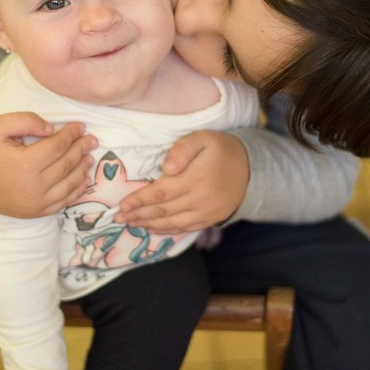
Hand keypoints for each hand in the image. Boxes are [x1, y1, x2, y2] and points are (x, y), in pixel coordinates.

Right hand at [0, 114, 95, 217]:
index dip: (72, 134)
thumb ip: (27, 120)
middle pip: (66, 165)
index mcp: (24, 164)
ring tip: (89, 157)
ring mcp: (34, 203)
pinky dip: (76, 191)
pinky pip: (62, 203)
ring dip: (82, 170)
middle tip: (92, 139)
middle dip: (81, 149)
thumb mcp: (0, 125)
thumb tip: (53, 129)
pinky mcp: (34, 212)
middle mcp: (32, 187)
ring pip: (69, 185)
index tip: (81, 126)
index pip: (58, 146)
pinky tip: (83, 179)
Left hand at [116, 130, 248, 233]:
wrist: (250, 168)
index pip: (160, 192)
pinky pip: (185, 228)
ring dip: (149, 225)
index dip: (139, 200)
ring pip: (172, 223)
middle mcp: (199, 198)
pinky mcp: (210, 219)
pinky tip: (153, 229)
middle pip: (163, 210)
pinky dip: (167, 231)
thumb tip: (166, 168)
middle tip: (119, 218)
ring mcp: (206, 212)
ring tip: (132, 224)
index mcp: (194, 178)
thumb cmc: (221, 149)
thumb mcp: (203, 139)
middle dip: (139, 215)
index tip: (122, 205)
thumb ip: (183, 149)